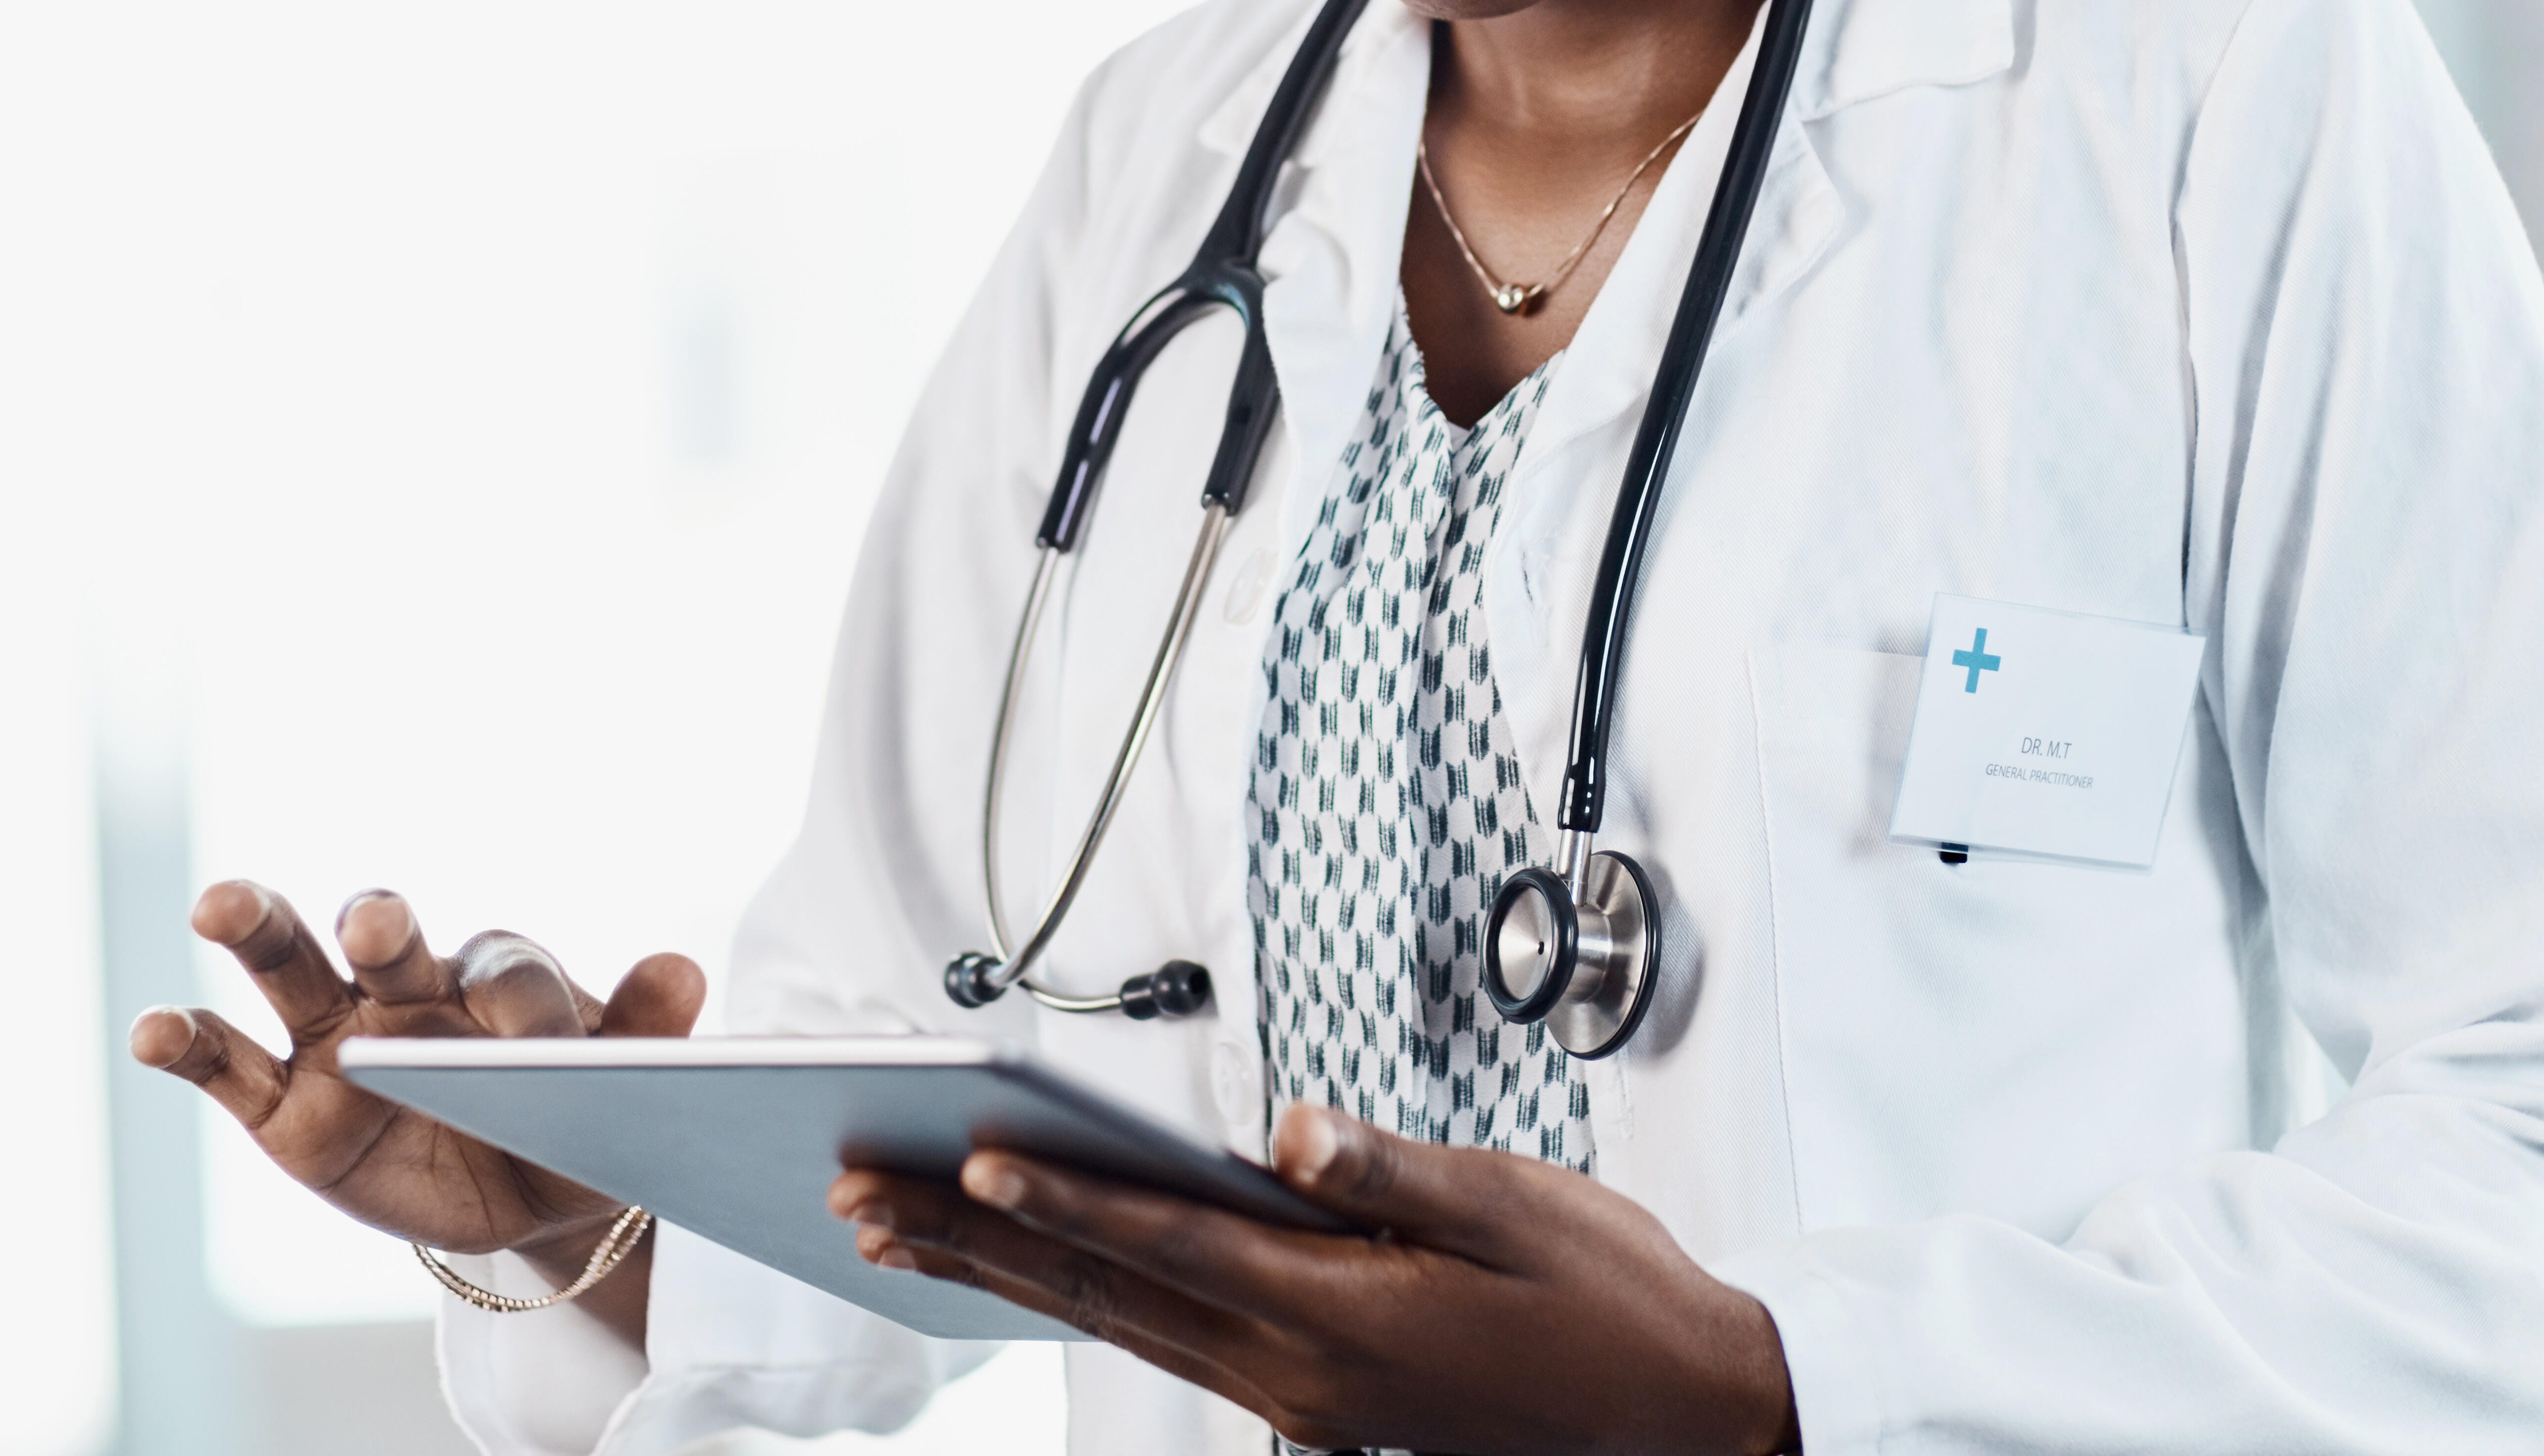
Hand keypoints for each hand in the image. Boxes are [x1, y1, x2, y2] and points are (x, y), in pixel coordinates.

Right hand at [129, 880, 702, 1275]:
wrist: (521, 1189)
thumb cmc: (573, 1120)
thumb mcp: (617, 1095)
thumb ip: (643, 1032)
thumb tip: (684, 967)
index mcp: (499, 980)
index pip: (505, 972)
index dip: (515, 997)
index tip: (523, 1025)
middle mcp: (409, 988)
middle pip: (387, 936)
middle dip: (385, 925)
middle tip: (383, 923)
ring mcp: (336, 1038)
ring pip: (292, 966)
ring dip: (260, 927)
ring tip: (223, 902)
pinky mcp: (280, 1103)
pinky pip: (225, 1064)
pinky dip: (185, 1041)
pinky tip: (151, 1030)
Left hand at [826, 1100, 1794, 1454]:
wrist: (1678, 1413)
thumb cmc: (1607, 1299)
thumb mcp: (1515, 1207)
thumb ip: (1389, 1168)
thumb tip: (1289, 1130)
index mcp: (1342, 1313)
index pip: (1170, 1241)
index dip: (1067, 1195)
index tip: (971, 1157)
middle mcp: (1297, 1371)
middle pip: (1107, 1290)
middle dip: (975, 1241)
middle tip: (864, 1197)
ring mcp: (1297, 1395)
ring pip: (1117, 1321)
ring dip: (1002, 1277)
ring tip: (898, 1236)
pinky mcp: (1310, 1398)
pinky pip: (1163, 1339)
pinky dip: (1080, 1300)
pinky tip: (1032, 1277)